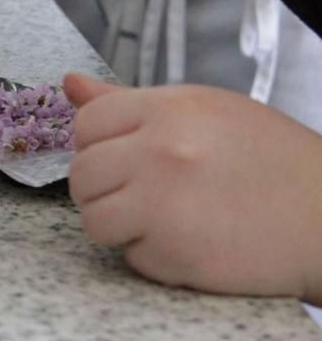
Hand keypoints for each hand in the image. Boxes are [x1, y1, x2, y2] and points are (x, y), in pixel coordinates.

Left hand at [66, 74, 321, 303]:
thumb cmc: (270, 160)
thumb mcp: (206, 110)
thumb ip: (130, 102)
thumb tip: (70, 84)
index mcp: (167, 109)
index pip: (86, 124)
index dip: (100, 145)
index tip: (125, 158)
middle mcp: (159, 151)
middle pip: (82, 174)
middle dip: (105, 188)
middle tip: (146, 194)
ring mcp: (163, 203)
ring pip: (93, 218)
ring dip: (120, 225)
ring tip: (164, 219)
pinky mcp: (173, 252)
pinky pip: (129, 256)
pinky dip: (152, 256)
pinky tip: (189, 241)